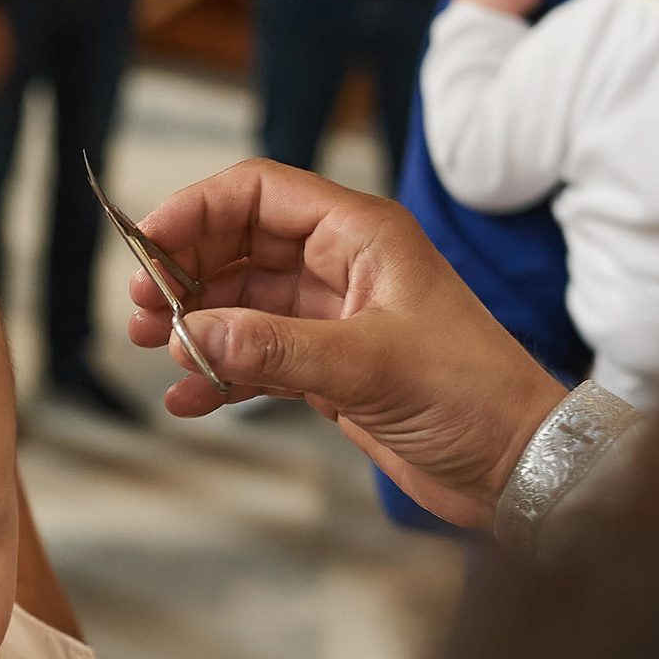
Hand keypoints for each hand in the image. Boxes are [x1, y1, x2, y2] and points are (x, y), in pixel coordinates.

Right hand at [124, 159, 568, 527]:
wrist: (519, 466)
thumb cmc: (473, 396)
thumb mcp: (370, 366)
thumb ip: (275, 349)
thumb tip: (189, 336)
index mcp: (360, 235)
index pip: (258, 193)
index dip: (196, 210)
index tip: (146, 246)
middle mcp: (342, 267)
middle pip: (239, 244)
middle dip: (184, 271)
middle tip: (139, 308)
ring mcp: (333, 319)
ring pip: (242, 303)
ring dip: (195, 324)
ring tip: (152, 349)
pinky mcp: (329, 369)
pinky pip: (257, 358)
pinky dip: (220, 374)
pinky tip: (188, 399)